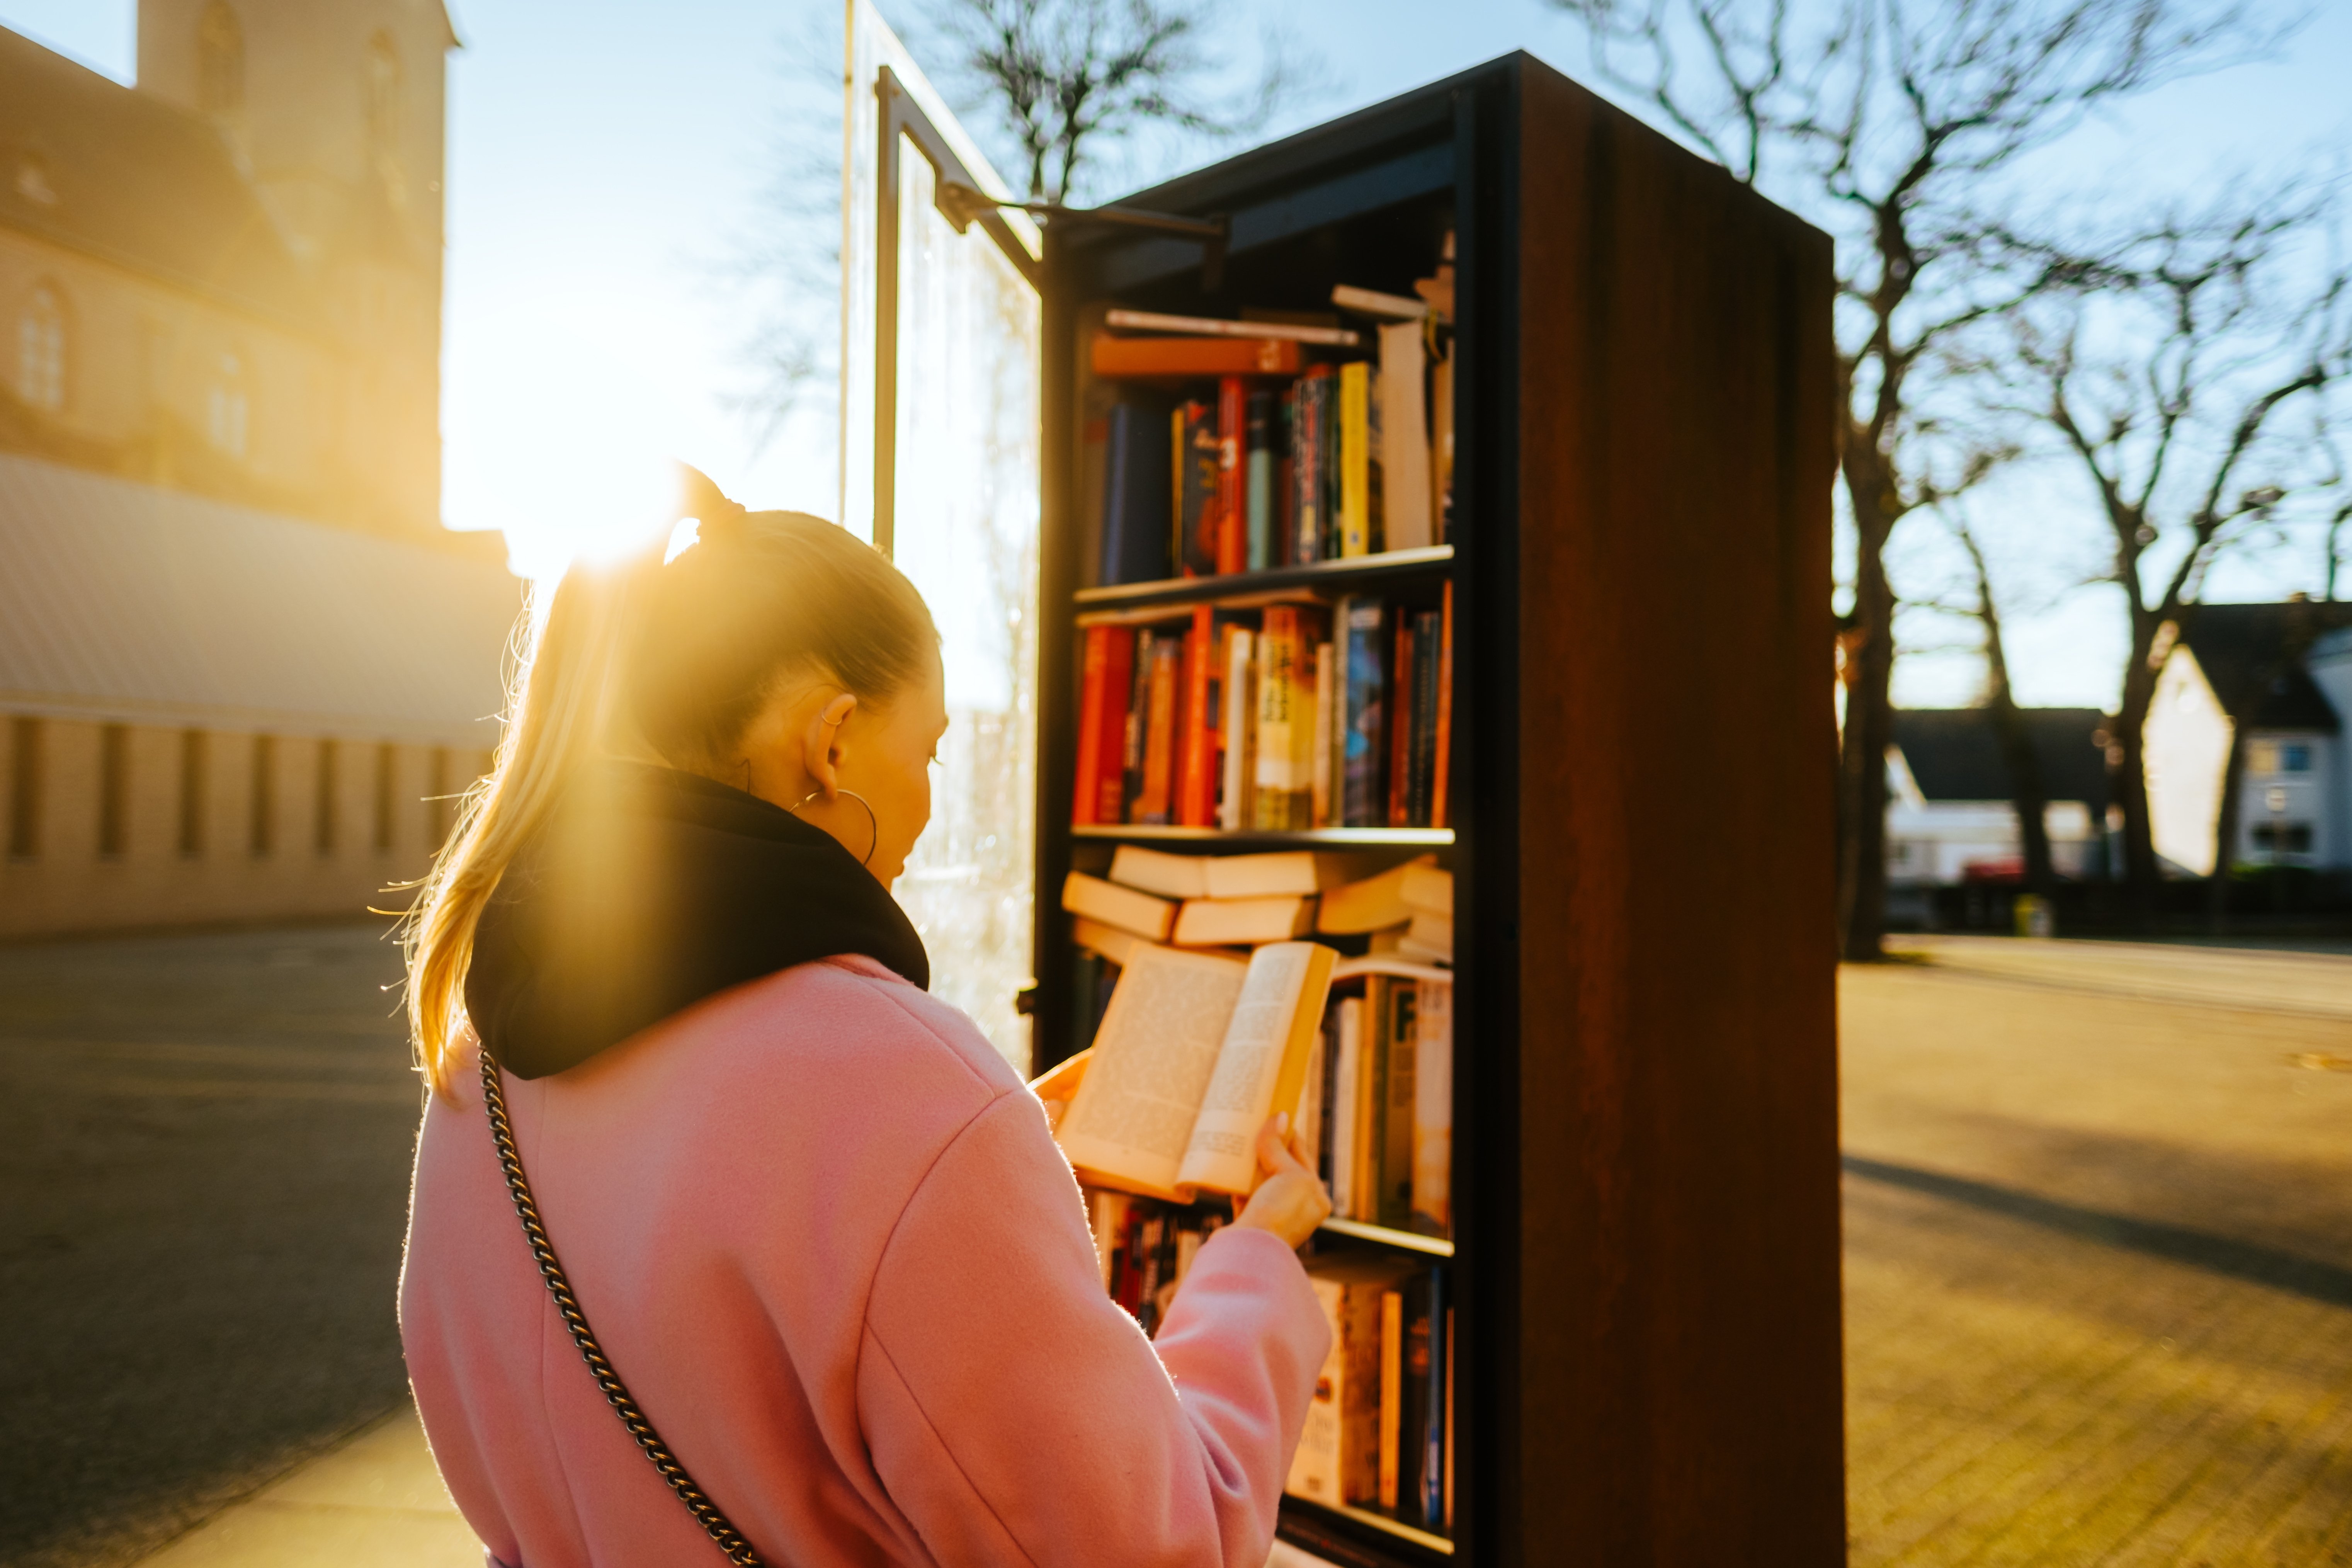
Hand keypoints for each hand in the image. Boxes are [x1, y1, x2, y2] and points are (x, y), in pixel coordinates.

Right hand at [1229, 1113, 1331, 1249]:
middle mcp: (1297, 1207)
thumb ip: (1280, 1147)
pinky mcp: (1250, 1221)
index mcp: (1316, 1197)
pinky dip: (1237, 1181)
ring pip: (1262, 1181)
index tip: (1275, 1115)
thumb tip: (1280, 1116)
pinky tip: (1229, 1166)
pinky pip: (1244, 1195)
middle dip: (1268, 1148)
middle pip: (1281, 1168)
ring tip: (1240, 1140)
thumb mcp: (1288, 1174)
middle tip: (1254, 1124)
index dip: (1289, 1135)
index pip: (1303, 1157)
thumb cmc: (1279, 1213)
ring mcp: (1273, 1215)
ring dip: (1251, 1163)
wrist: (1251, 1250)